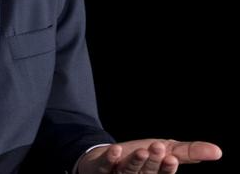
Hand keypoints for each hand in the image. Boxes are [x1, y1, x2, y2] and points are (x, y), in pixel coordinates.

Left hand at [80, 139, 221, 173]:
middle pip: (147, 172)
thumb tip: (218, 151)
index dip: (167, 168)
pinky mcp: (102, 168)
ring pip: (129, 171)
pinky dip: (110, 159)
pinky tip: (115, 150)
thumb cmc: (144, 155)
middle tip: (158, 148)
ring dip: (135, 161)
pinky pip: (105, 166)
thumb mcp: (168, 149)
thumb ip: (190, 152)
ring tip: (142, 150)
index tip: (172, 158)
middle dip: (153, 162)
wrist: (110, 154)